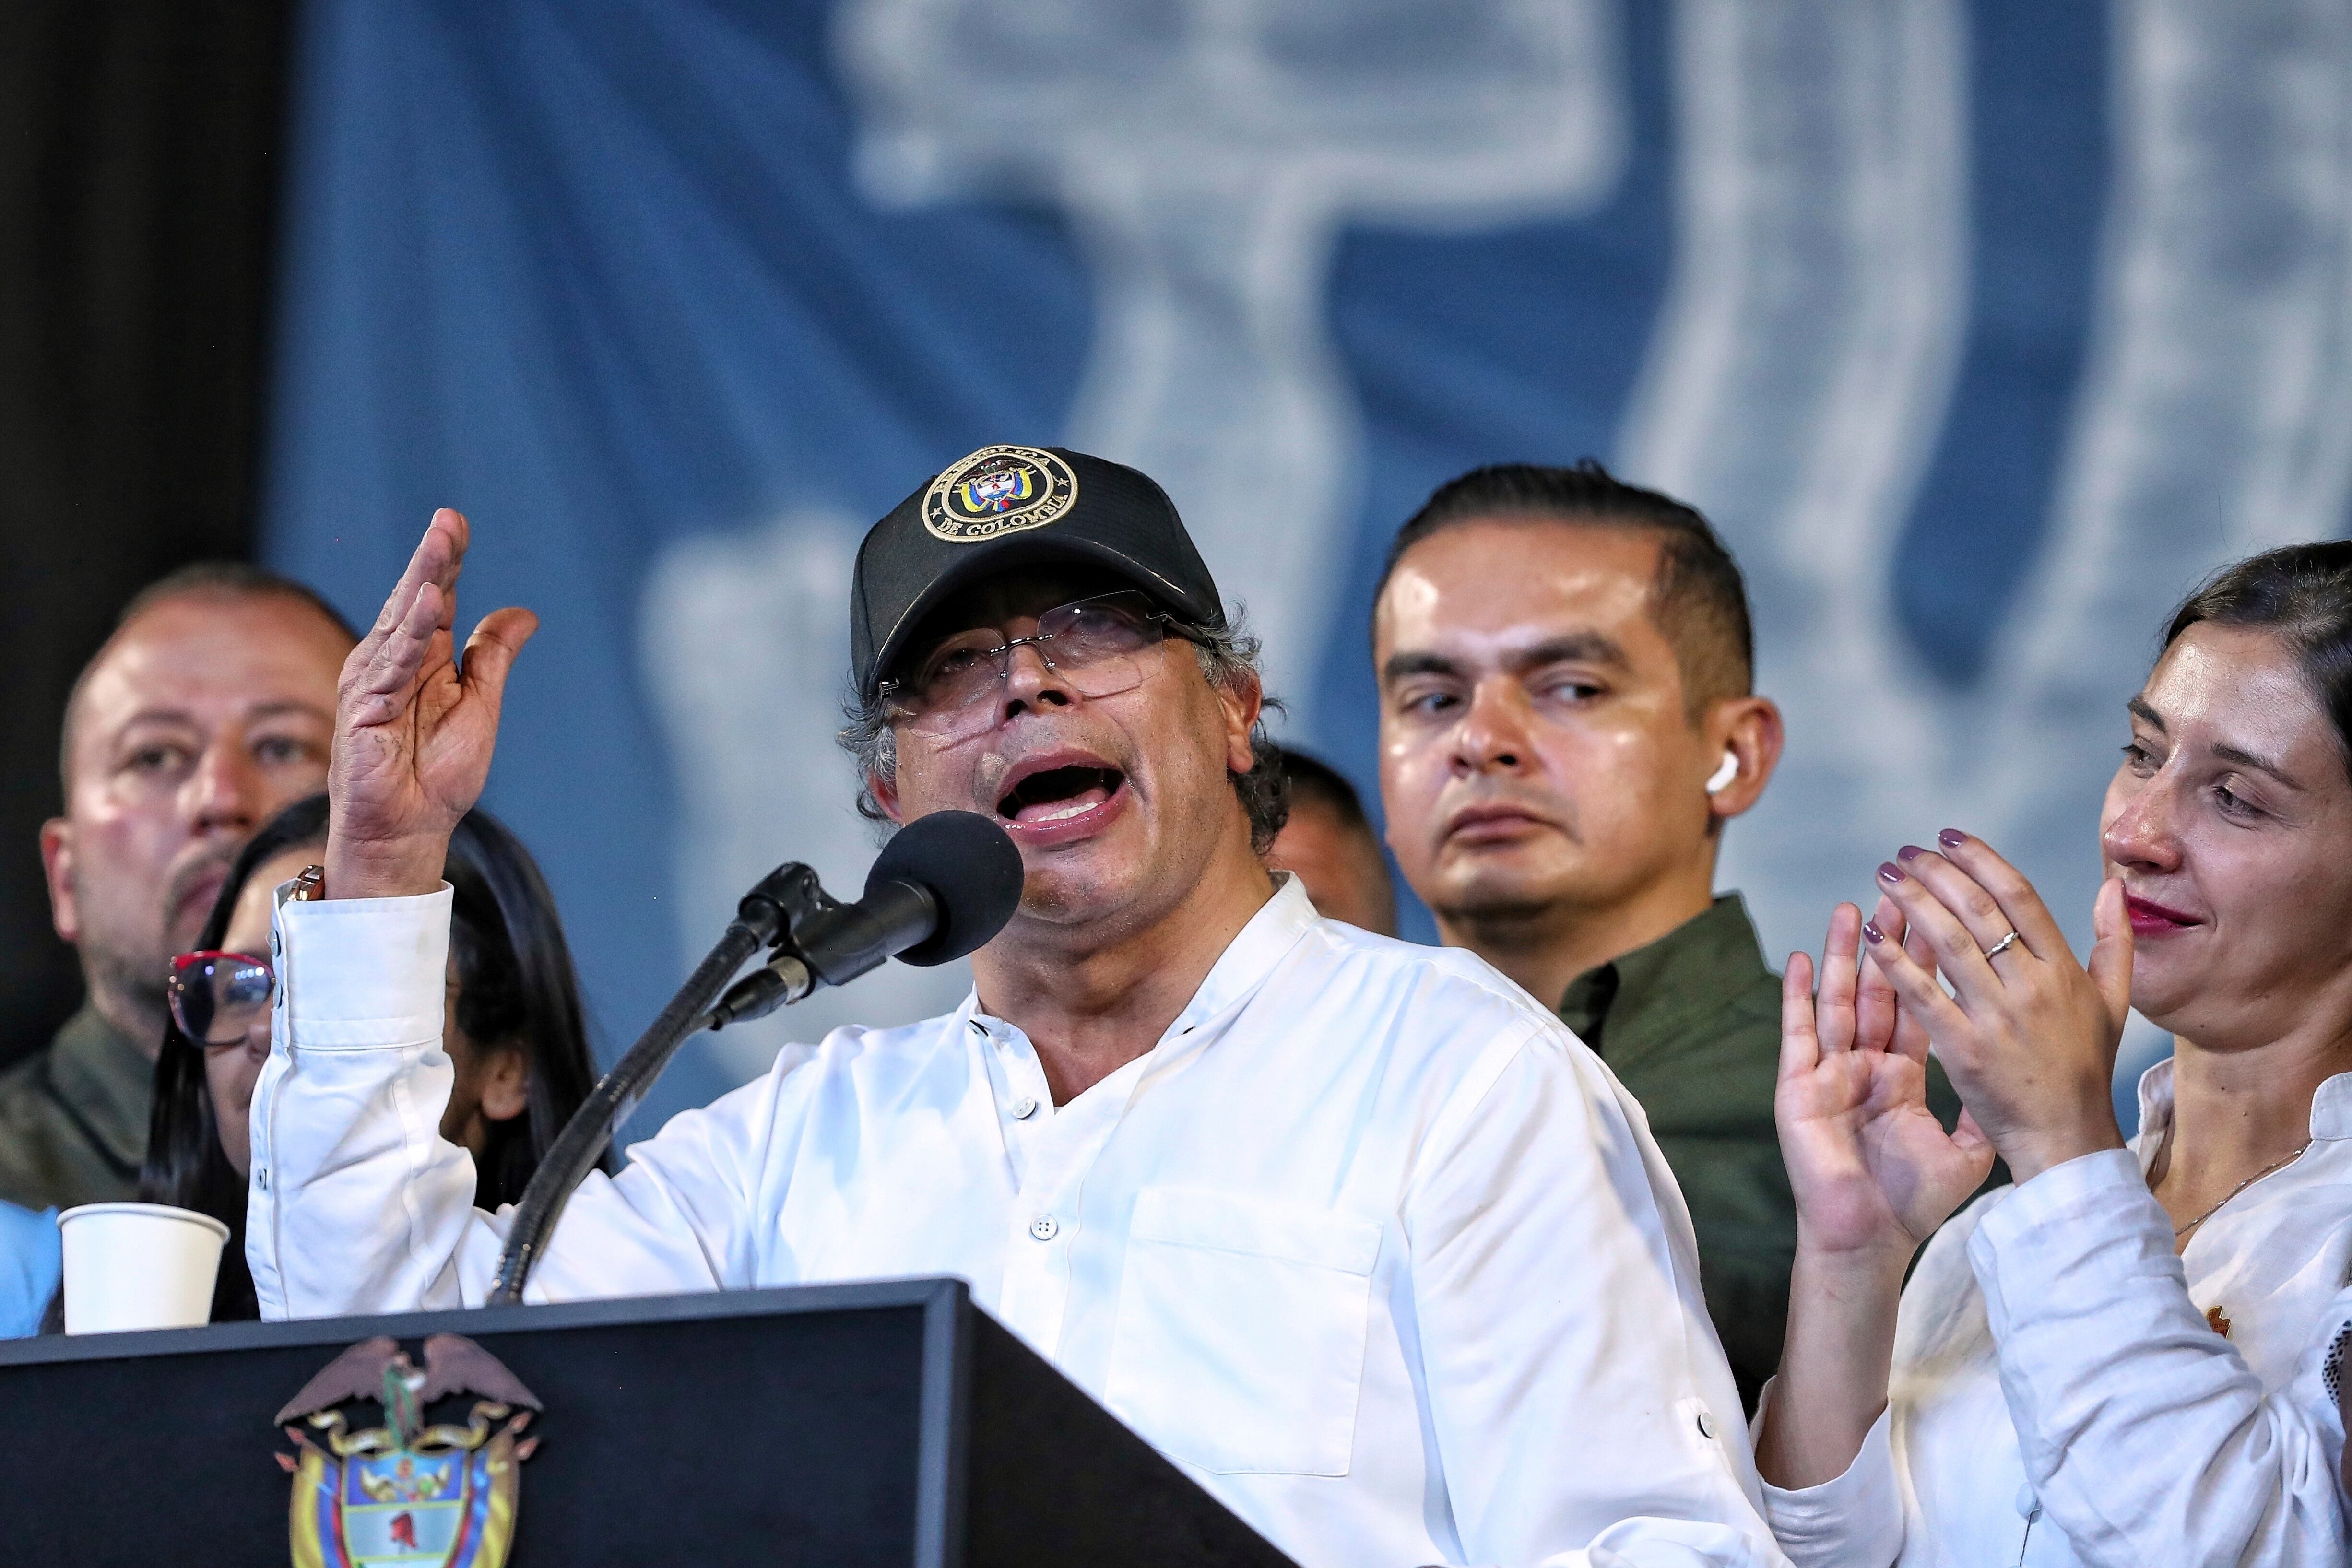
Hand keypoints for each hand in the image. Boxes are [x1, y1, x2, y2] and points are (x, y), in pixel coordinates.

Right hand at [327, 510, 536, 898]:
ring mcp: (372, 684)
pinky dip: (410, 636)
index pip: (436, 599)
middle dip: (433, 560)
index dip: (447, 562)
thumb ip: (492, 658)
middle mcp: (391, 663)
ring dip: (423, 584)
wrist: (411, 829)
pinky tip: (428, 606)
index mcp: (421, 659)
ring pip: (401, 625)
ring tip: (442, 547)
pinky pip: (390, 667)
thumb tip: (522, 613)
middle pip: (416, 601)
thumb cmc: (438, 775)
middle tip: (449, 520)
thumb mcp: (479, 706)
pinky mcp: (362, 711)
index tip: (456, 523)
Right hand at [1778, 901, 1995, 1265]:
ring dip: (1845, 953)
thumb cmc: (1909, 1201)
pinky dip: (1797, 997)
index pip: (1921, 1001)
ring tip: (1854, 906)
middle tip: (1904, 887)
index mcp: (1902, 1073)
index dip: (1930, 958)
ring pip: (1839, 999)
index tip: (1944, 912)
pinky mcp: (1800, 1087)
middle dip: (1892, 938)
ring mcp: (1830, 1072)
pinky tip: (1799, 961)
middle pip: (1881, 988)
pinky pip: (1800, 1033)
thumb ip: (1981, 1111)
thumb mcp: (1962, 1151)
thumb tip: (2015, 1080)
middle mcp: (1865, 1063)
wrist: (1869, 1237)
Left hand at [1864, 832, 2130, 1181]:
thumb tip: (2114, 886)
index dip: (1982, 861)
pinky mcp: (1966, 1049)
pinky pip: (1924, 995)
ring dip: (1914, 903)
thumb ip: (2113, 941)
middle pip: (1979, 912)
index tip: (1949, 838)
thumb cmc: (2084, 1068)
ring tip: (1886, 876)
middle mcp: (2032, 987)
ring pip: (1950, 944)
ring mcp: (1999, 1017)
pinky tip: (1872, 936)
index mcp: (2063, 971)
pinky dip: (1896, 963)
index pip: (2019, 897)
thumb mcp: (2114, 1002)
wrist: (2068, 1138)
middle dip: (1938, 874)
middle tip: (1906, 852)